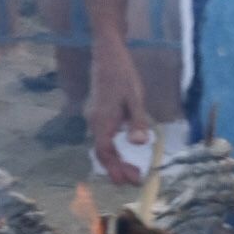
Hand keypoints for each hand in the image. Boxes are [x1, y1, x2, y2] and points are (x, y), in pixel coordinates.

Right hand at [87, 42, 149, 185]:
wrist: (107, 53)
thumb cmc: (122, 73)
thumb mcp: (135, 97)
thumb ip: (137, 121)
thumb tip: (139, 144)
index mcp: (102, 120)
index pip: (105, 152)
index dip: (117, 168)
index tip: (133, 179)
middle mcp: (94, 121)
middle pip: (101, 153)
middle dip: (116, 169)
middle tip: (136, 179)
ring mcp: (94, 117)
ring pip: (101, 146)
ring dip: (115, 161)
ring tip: (131, 170)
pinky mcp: (97, 113)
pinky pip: (102, 138)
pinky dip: (112, 150)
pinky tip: (124, 151)